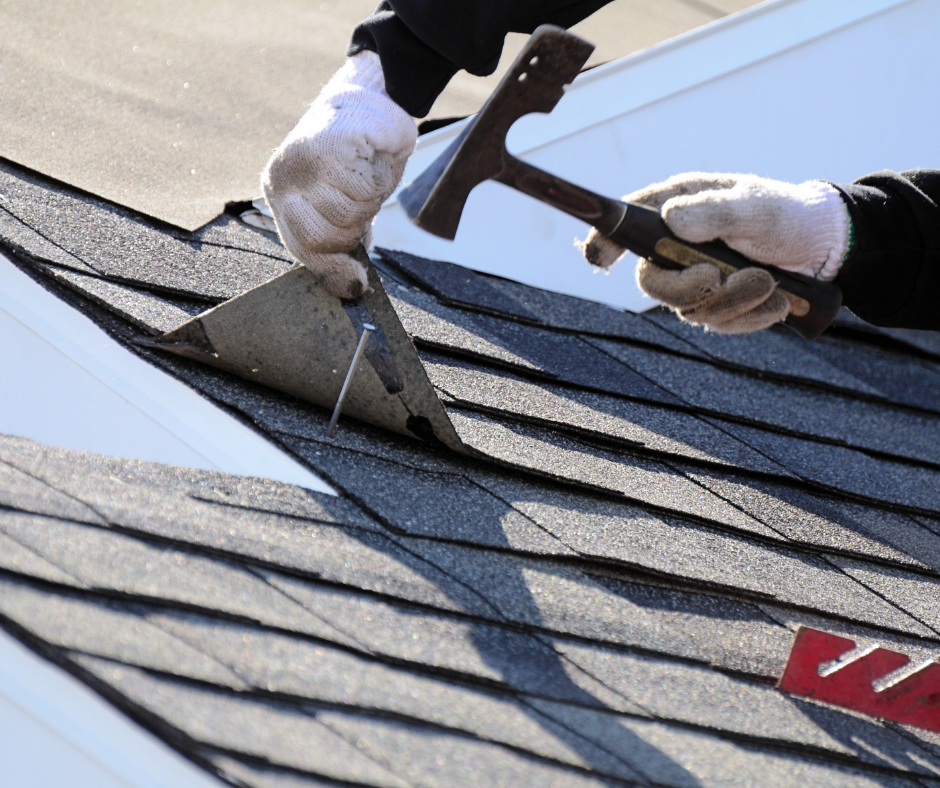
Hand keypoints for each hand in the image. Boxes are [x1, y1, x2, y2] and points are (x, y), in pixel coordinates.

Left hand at [262, 51, 416, 298]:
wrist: (371, 105)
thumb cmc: (357, 164)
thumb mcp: (347, 214)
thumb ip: (342, 252)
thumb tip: (355, 290)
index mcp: (281, 195)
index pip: (304, 247)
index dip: (335, 265)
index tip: (358, 279)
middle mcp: (285, 177)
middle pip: (327, 235)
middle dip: (357, 227)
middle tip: (363, 203)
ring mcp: (303, 158)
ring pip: (350, 210)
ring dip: (371, 198)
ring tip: (368, 174)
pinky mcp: (330, 140)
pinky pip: (365, 185)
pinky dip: (380, 177)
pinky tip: (373, 158)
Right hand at [580, 173, 851, 333]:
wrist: (820, 246)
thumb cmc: (784, 214)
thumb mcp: (754, 205)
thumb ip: (714, 212)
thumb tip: (671, 221)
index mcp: (676, 210)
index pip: (627, 225)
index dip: (607, 241)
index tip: (601, 258)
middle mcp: (676, 246)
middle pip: (650, 282)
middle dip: (685, 287)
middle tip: (718, 277)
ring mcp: (693, 279)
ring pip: (688, 308)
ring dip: (732, 301)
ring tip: (769, 282)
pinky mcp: (715, 305)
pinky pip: (718, 324)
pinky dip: (749, 317)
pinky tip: (774, 300)